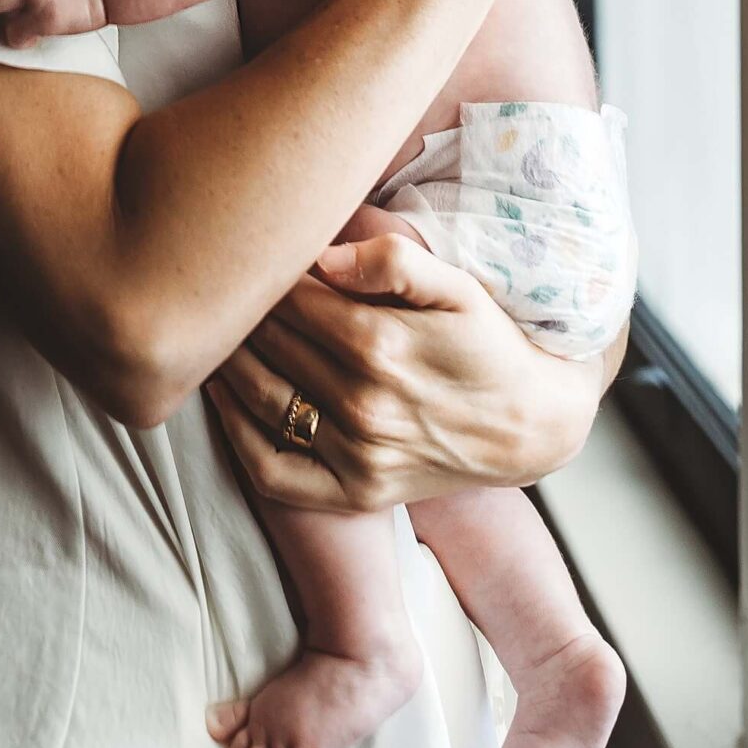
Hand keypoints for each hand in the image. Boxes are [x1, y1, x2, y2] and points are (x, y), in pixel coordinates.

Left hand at [202, 232, 604, 511]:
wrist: (532, 424)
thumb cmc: (491, 343)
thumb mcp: (459, 285)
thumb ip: (393, 260)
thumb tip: (321, 257)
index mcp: (381, 344)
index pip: (290, 299)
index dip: (268, 273)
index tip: (257, 254)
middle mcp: (363, 404)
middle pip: (271, 343)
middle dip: (245, 311)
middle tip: (225, 286)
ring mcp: (357, 455)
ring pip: (262, 399)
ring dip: (228, 362)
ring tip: (215, 331)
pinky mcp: (356, 493)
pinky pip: (273, 471)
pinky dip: (236, 435)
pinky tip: (223, 397)